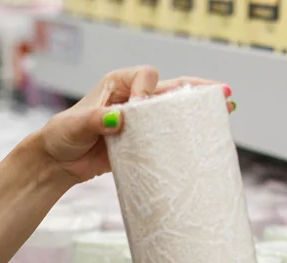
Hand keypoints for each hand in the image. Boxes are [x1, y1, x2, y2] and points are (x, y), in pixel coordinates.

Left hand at [37, 65, 235, 183]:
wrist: (59, 162)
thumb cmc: (63, 135)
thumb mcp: (76, 125)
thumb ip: (96, 119)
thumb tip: (119, 119)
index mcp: (118, 84)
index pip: (145, 77)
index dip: (148, 90)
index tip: (140, 108)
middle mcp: (133, 98)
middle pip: (170, 88)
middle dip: (196, 90)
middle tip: (221, 92)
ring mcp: (141, 121)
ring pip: (175, 110)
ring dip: (199, 109)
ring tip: (227, 108)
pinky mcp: (144, 141)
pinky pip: (168, 135)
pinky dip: (187, 134)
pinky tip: (208, 135)